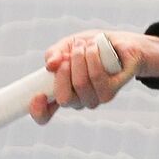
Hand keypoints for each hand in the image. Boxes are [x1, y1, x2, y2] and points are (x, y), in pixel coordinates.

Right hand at [30, 29, 158, 123]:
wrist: (120, 44)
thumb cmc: (90, 47)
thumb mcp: (67, 45)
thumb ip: (55, 54)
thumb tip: (50, 65)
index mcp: (62, 94)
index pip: (45, 115)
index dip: (38, 111)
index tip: (38, 96)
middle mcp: (78, 101)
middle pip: (65, 98)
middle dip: (64, 71)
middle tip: (69, 54)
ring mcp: (96, 99)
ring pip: (81, 84)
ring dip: (80, 59)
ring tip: (84, 45)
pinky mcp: (112, 91)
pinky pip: (98, 78)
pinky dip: (93, 58)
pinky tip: (95, 48)